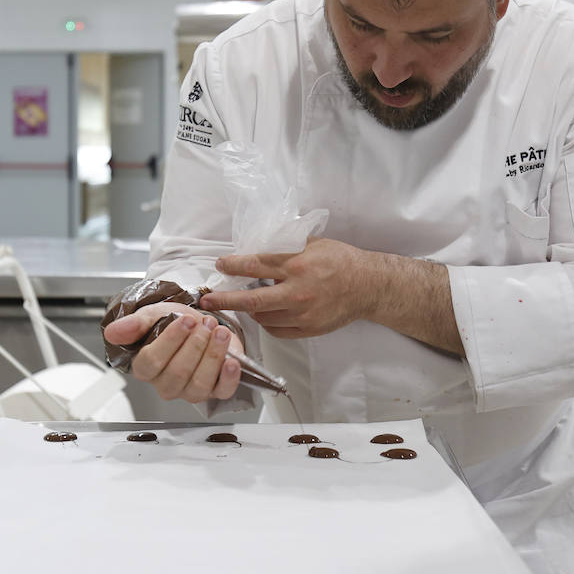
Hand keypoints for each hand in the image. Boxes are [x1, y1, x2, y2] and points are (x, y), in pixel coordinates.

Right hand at [101, 301, 243, 402]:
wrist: (199, 322)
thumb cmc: (174, 321)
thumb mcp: (153, 316)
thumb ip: (134, 325)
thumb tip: (113, 333)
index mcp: (146, 368)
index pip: (153, 362)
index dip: (171, 341)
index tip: (185, 321)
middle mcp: (166, 384)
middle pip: (178, 372)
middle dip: (195, 344)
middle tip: (204, 323)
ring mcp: (191, 390)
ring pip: (199, 383)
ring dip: (212, 355)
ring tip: (219, 332)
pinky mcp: (215, 390)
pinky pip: (222, 392)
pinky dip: (229, 378)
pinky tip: (232, 361)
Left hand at [198, 237, 383, 338]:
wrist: (367, 285)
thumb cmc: (340, 260)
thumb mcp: (312, 243)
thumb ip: (285, 246)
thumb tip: (256, 247)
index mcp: (296, 264)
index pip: (255, 265)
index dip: (232, 265)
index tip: (219, 265)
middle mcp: (297, 291)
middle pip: (251, 299)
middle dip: (224, 300)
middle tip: (206, 302)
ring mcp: (303, 313)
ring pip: (263, 317)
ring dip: (247, 310)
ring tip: (239, 304)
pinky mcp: (309, 328)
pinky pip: (277, 330)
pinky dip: (266, 322)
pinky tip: (263, 314)